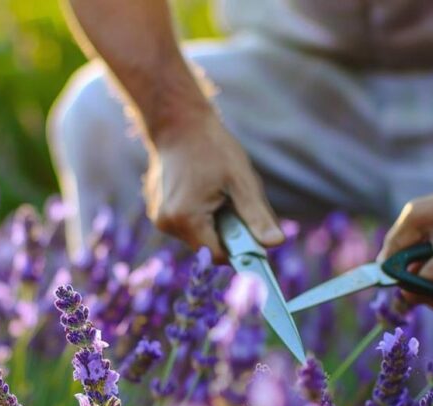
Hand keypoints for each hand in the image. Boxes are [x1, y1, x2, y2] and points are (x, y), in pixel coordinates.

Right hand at [144, 111, 283, 260]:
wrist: (178, 123)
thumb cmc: (212, 148)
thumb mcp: (241, 182)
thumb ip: (256, 217)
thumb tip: (275, 243)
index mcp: (186, 218)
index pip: (217, 255)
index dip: (237, 249)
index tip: (250, 232)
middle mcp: (167, 223)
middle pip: (206, 246)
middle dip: (224, 232)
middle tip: (230, 202)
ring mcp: (159, 218)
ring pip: (197, 236)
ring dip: (211, 223)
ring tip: (214, 192)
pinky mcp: (157, 211)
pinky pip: (186, 225)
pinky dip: (198, 215)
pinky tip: (200, 190)